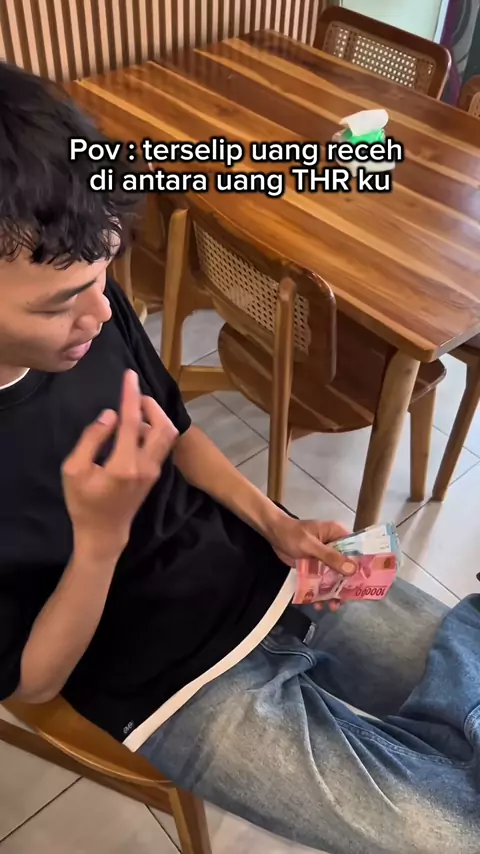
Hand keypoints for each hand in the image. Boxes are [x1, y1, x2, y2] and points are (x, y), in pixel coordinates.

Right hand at [62, 370, 177, 558]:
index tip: (129, 376)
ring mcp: (154, 471)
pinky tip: (136, 429)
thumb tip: (110, 415)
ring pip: (168, 435)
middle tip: (134, 397)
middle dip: (152, 405)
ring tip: (133, 413)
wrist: (104, 532)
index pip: (132, 422)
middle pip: (164, 426)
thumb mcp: (74, 470)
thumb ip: (92, 439)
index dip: (131, 396)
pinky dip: (154, 429)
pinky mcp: (155, 474)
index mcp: (124, 465)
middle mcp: (146, 466)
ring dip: (155, 417)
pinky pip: (163, 444)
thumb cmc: (84, 503)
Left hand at [268, 517, 356, 611]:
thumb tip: (352, 569)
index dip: (361, 567)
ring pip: (334, 577)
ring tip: (330, 606)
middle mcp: (335, 546)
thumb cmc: (292, 534)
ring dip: (333, 592)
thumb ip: (330, 556)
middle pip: (347, 568)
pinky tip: (317, 603)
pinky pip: (322, 580)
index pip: (356, 551)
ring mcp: (325, 557)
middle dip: (345, 586)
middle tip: (343, 601)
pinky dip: (321, 591)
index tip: (362, 585)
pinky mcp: (315, 566)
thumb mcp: (310, 544)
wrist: (273, 533)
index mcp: (338, 535)